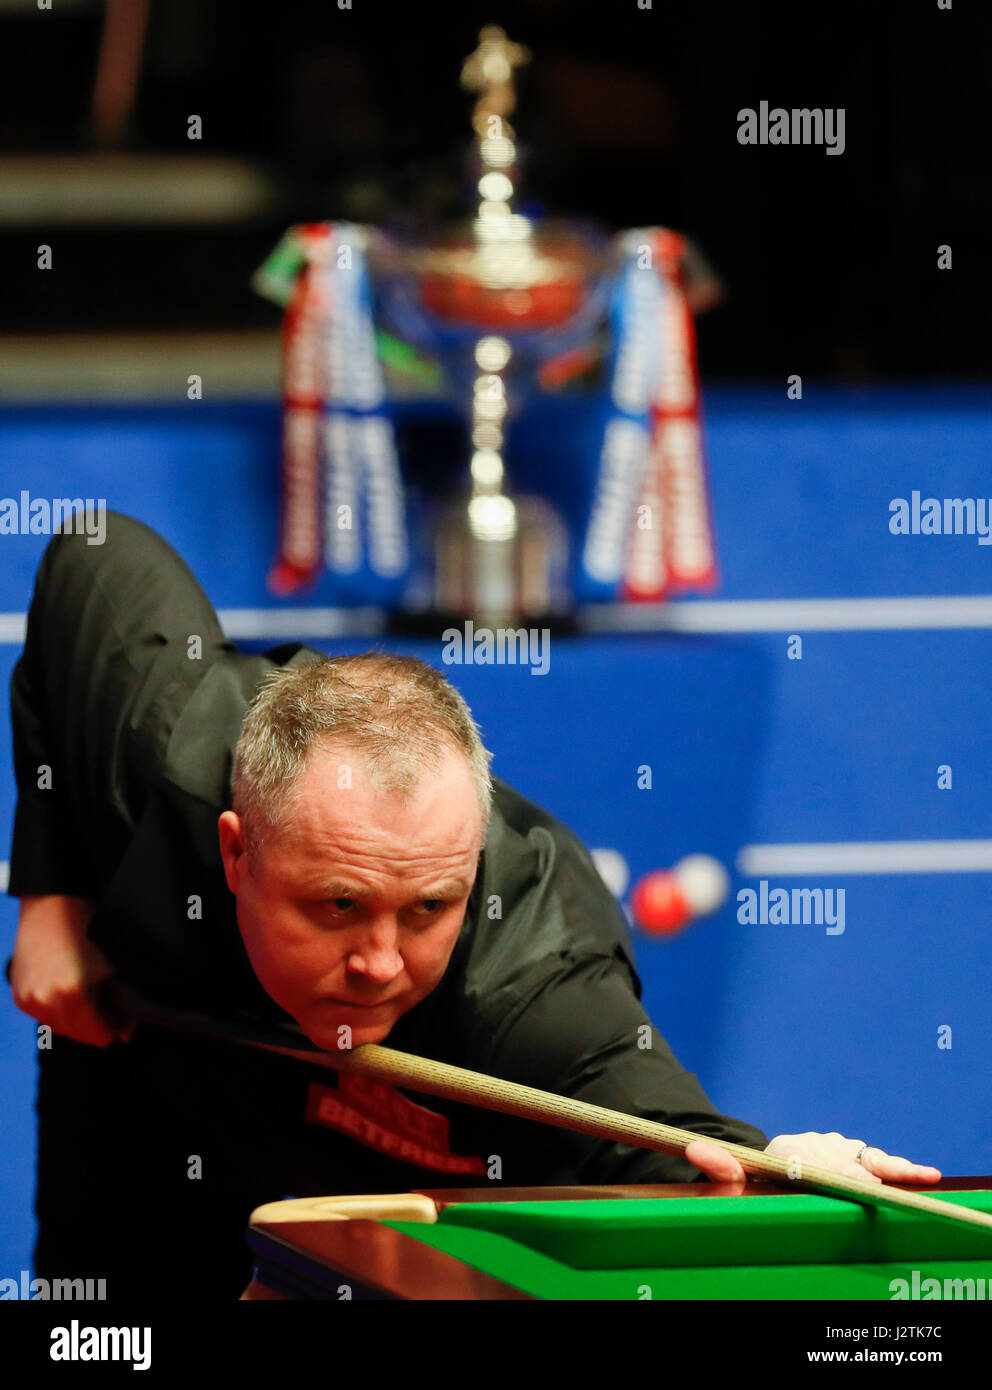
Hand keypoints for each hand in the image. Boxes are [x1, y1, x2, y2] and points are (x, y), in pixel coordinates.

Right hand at [9, 894, 130, 1046]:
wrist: (54, 908)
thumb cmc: (89, 933)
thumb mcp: (114, 967)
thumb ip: (124, 1003)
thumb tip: (127, 1034)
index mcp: (72, 997)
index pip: (100, 1037)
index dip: (116, 1026)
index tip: (123, 1012)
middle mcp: (46, 1003)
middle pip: (80, 1036)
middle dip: (96, 1022)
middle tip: (106, 998)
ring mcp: (29, 1002)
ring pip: (61, 1028)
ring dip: (76, 1017)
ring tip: (85, 988)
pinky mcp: (19, 997)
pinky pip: (44, 1016)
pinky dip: (57, 1008)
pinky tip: (66, 985)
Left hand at [685, 1132, 941, 1186]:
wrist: (762, 1163)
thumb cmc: (751, 1177)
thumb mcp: (731, 1175)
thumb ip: (718, 1166)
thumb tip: (696, 1151)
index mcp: (787, 1150)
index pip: (814, 1160)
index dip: (837, 1172)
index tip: (858, 1183)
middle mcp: (815, 1145)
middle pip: (844, 1158)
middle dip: (864, 1171)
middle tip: (883, 1182)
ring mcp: (836, 1150)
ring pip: (865, 1157)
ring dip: (890, 1167)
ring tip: (919, 1175)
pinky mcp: (852, 1158)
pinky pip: (876, 1162)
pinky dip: (895, 1168)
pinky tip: (922, 1175)